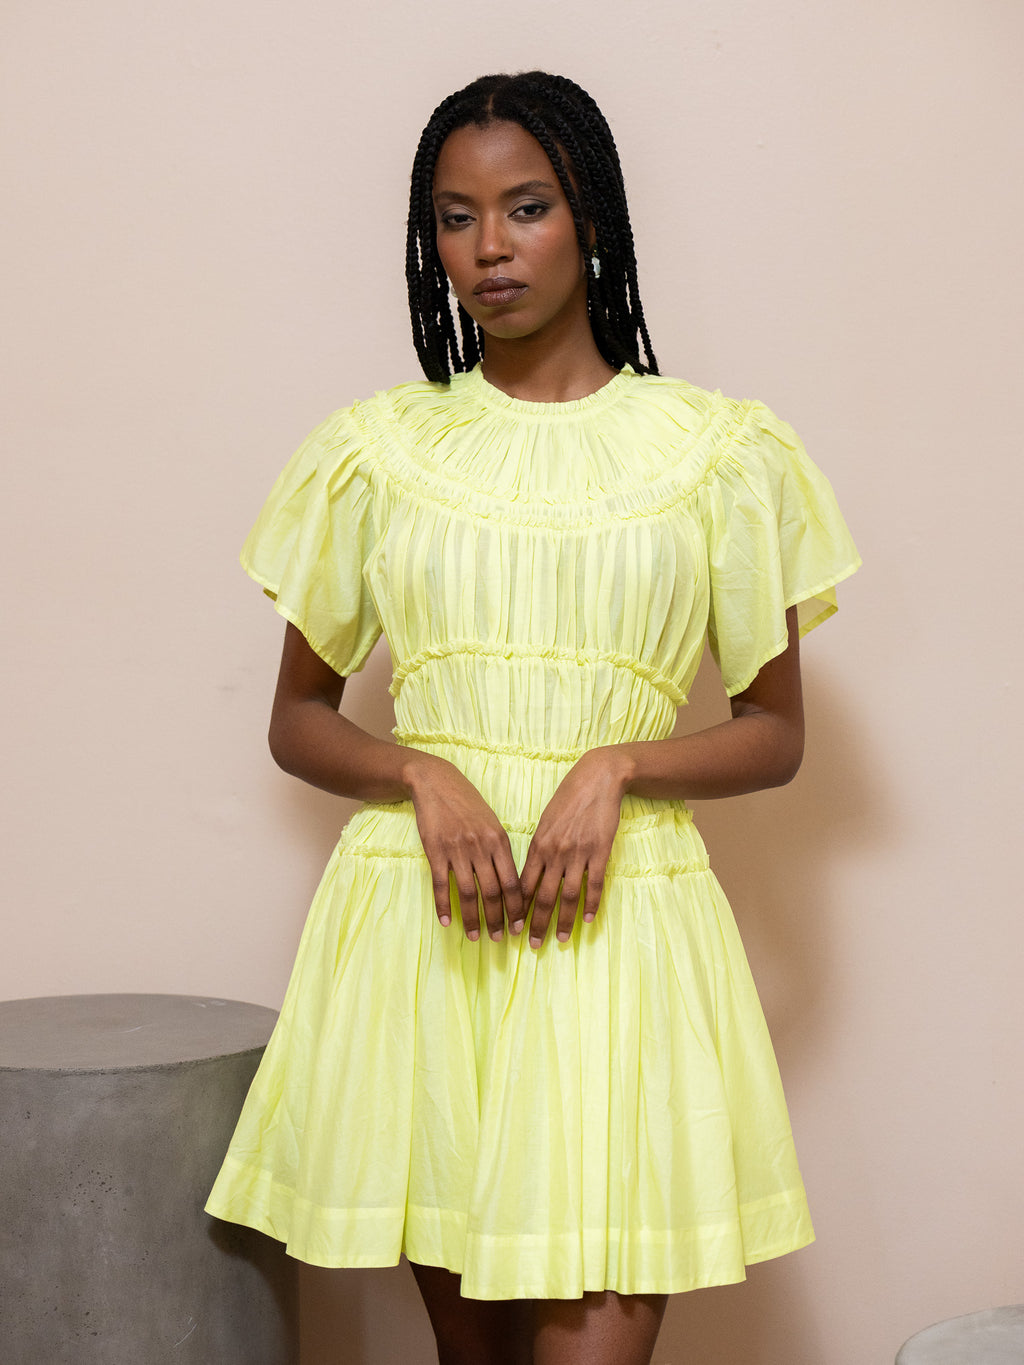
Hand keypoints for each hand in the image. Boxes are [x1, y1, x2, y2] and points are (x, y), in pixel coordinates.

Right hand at [405, 754, 522, 940]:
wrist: (436, 782)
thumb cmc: (468, 803)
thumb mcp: (491, 823)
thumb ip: (500, 851)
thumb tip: (511, 883)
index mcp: (499, 840)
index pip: (513, 882)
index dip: (517, 908)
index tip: (520, 926)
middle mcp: (481, 847)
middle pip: (492, 892)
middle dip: (497, 919)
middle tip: (500, 939)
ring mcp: (458, 850)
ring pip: (468, 893)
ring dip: (472, 919)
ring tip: (474, 937)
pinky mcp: (436, 851)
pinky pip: (442, 884)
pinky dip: (444, 905)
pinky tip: (447, 921)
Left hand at [517, 748, 627, 948]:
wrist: (598, 779)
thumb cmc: (568, 798)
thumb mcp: (546, 821)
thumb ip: (539, 847)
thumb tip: (530, 873)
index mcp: (538, 845)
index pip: (524, 884)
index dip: (518, 909)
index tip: (513, 927)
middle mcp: (555, 852)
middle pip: (543, 896)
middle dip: (536, 923)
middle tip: (532, 945)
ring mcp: (578, 854)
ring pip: (568, 896)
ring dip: (563, 921)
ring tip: (559, 940)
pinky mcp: (600, 852)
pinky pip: (594, 885)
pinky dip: (590, 904)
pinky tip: (587, 920)